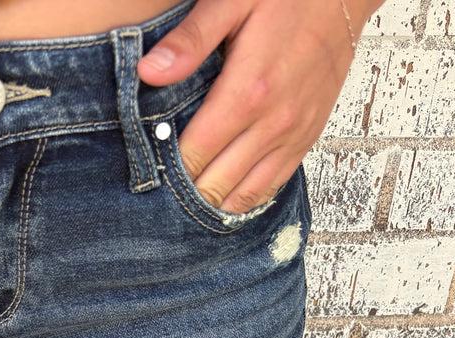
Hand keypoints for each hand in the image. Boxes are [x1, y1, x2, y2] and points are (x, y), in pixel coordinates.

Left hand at [137, 0, 382, 213]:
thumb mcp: (232, 2)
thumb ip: (190, 40)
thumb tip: (148, 72)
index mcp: (246, 93)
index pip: (193, 155)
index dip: (165, 168)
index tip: (146, 165)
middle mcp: (272, 124)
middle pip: (214, 185)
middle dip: (183, 190)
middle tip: (159, 186)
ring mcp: (292, 136)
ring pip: (243, 195)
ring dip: (212, 201)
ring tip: (185, 197)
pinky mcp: (307, 139)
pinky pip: (271, 186)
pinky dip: (243, 197)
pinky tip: (223, 195)